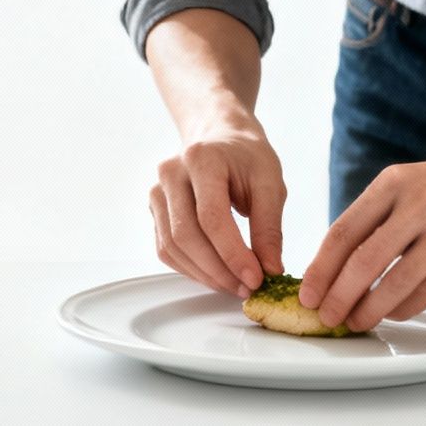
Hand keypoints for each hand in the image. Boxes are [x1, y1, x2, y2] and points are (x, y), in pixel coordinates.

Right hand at [149, 121, 287, 296]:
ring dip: (204, 274)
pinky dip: (190, 268)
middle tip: (246, 286)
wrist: (222, 138)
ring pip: (172, 246)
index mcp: (201, 159)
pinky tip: (216, 274)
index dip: (233, 253)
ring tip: (234, 284)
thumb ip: (269, 228)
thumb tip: (270, 269)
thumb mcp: (270, 184)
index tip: (256, 278)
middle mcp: (171, 173)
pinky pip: (166, 248)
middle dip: (218, 269)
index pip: (211, 217)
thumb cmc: (247, 157)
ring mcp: (157, 191)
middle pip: (186, 234)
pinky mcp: (155, 209)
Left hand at [299, 152, 425, 331]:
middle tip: (326, 315)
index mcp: (392, 184)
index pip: (343, 232)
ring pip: (396, 283)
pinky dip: (402, 309)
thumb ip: (373, 218)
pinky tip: (390, 313)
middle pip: (364, 261)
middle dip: (339, 296)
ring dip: (370, 310)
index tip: (307, 293)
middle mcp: (418, 205)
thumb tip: (332, 266)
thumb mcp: (404, 184)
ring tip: (355, 322)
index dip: (320, 269)